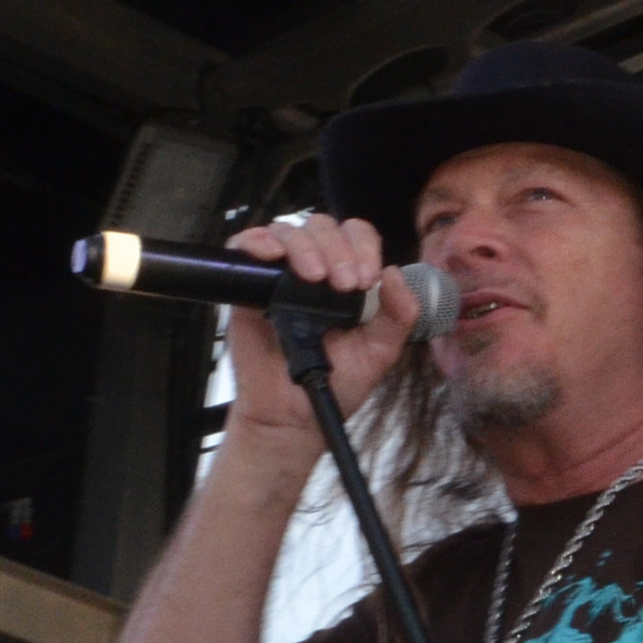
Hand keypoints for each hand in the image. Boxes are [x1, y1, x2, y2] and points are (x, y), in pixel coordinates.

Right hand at [211, 212, 424, 458]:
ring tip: (314, 278)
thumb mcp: (380, 352)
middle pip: (322, 226)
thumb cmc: (335, 383)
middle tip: (344, 284)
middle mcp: (313, 269)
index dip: (363, 246)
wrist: (294, 416)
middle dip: (338, 248)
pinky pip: (244, 246)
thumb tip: (397, 274)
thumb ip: (398, 316)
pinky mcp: (247, 287)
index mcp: (346, 277)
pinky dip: (256, 241)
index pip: (356, 236)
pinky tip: (271, 256)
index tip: (367, 280)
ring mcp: (278, 276)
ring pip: (287, 231)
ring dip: (304, 247)